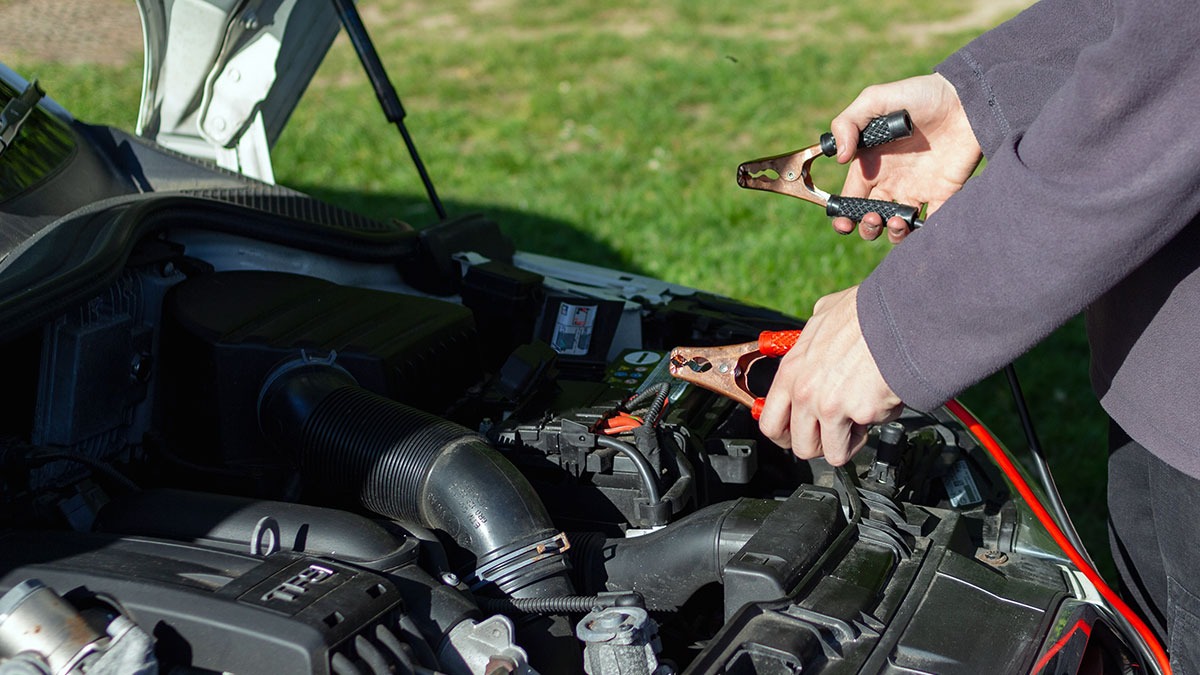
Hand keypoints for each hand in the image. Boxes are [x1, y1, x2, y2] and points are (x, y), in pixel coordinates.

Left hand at [757, 286, 902, 464]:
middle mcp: (806, 393)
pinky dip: (878, 420)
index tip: (796, 436)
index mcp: (792, 372)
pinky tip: (882, 396)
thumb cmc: (865, 313)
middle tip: (835, 432)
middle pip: (801, 446)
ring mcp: (831, 406)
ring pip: (834, 453)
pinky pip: (870, 432)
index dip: (784, 436)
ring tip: (861, 416)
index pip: (770, 422)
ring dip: (849, 441)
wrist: (900, 316)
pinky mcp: (862, 413)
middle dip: (820, 445)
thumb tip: (816, 340)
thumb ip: (811, 339)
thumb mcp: (823, 317)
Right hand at [829, 74, 981, 242]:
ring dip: (891, 233)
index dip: (843, 215)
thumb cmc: (919, 94)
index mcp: (871, 164)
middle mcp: (891, 181)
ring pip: (897, 226)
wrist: (966, 97)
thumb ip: (848, 123)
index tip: (844, 222)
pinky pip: (931, 223)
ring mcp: (918, 189)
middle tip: (874, 218)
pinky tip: (919, 224)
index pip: (850, 198)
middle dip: (866, 228)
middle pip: (870, 218)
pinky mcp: (944, 193)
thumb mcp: (875, 99)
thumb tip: (839, 158)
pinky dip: (923, 233)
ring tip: (897, 220)